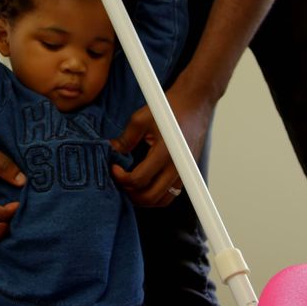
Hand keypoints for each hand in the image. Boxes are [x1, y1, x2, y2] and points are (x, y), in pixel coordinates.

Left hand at [110, 80, 215, 206]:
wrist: (194, 104)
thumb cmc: (169, 109)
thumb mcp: (141, 119)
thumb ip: (125, 139)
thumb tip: (111, 151)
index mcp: (165, 153)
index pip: (139, 180)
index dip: (121, 178)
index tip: (113, 167)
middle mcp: (177, 167)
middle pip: (150, 197)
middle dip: (130, 193)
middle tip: (120, 180)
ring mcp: (184, 172)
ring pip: (162, 201)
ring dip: (143, 198)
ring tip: (131, 184)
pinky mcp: (187, 173)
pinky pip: (171, 194)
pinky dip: (157, 196)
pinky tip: (145, 184)